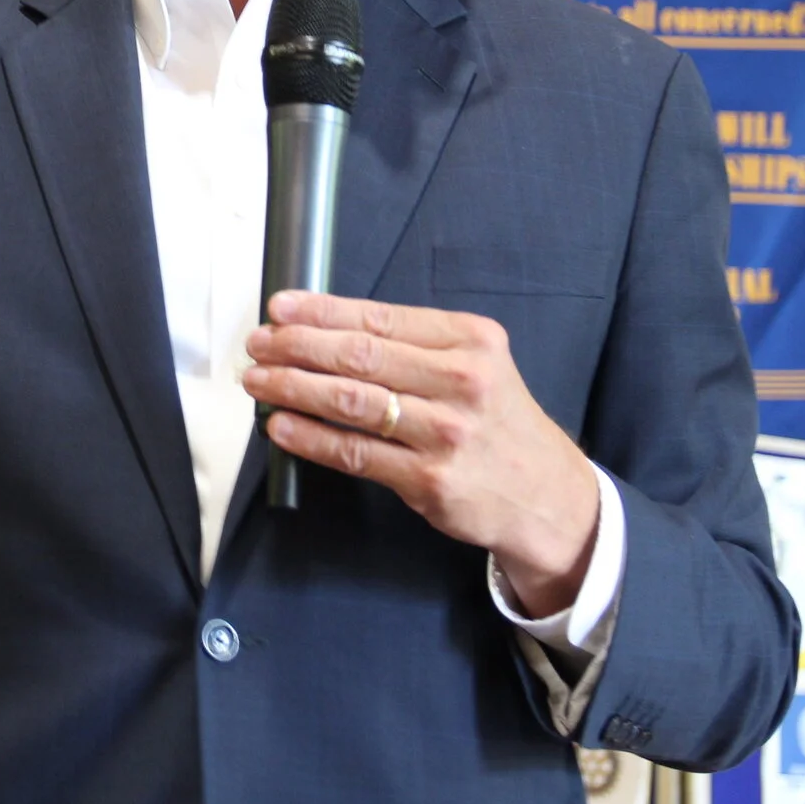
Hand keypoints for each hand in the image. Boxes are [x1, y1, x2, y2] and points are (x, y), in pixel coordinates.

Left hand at [243, 289, 602, 616]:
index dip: (323, 311)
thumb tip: (331, 330)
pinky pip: (356, 453)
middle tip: (258, 344)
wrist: (546, 495)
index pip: (381, 318)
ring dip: (293, 388)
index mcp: (471, 341)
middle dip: (297, 346)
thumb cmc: (498, 424)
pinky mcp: (430, 480)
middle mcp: (462, 381)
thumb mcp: (479, 366)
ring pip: (352, 402)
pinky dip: (311, 438)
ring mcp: (446, 433)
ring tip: (258, 380)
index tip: (280, 307)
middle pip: (361, 356)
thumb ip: (418, 347)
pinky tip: (281, 426)